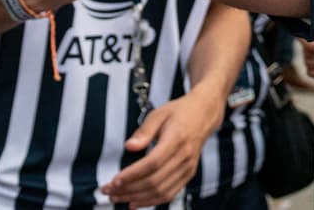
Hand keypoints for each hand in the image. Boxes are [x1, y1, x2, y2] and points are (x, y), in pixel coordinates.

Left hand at [103, 89, 224, 208]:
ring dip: (137, 198)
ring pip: (161, 191)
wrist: (204, 114)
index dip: (132, 175)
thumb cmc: (179, 112)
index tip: (114, 181)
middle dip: (128, 189)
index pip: (153, 163)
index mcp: (177, 138)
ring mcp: (188, 167)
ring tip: (117, 198)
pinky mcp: (189, 174)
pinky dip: (151, 201)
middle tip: (108, 191)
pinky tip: (135, 202)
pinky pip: (170, 194)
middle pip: (155, 181)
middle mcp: (185, 156)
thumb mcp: (159, 114)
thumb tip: (129, 146)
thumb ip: (144, 131)